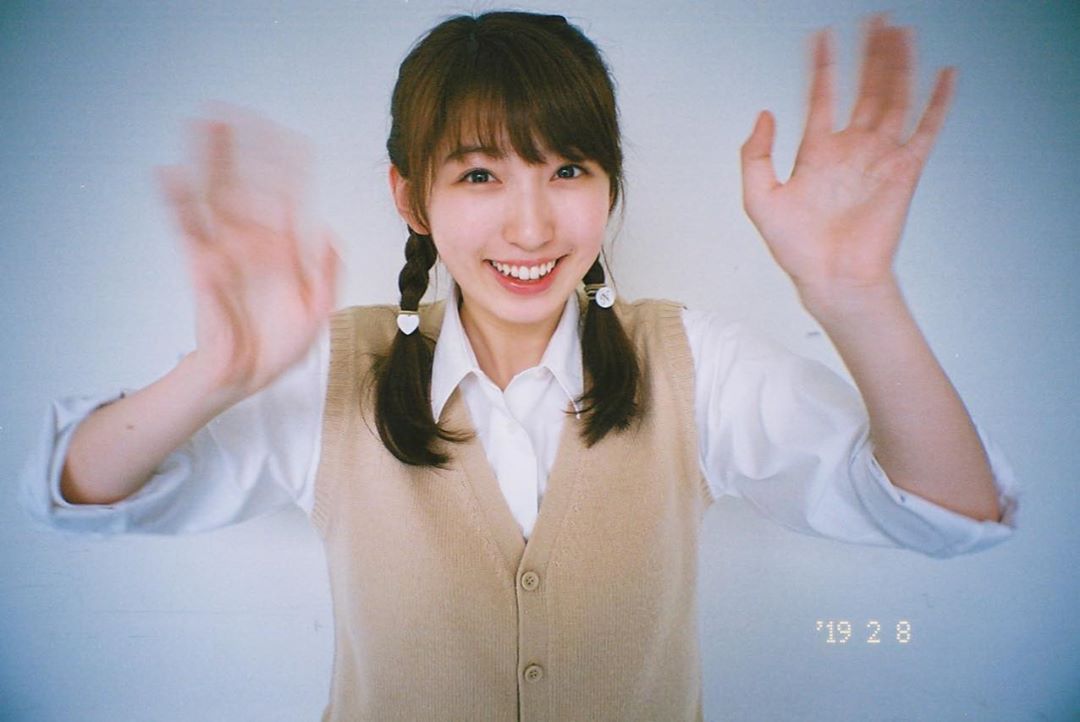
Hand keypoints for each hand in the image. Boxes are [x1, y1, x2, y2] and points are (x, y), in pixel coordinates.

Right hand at [157, 113, 338, 402]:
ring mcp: (226, 251)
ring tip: (202, 123)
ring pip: (215, 193)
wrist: (246, 376)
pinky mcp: (202, 267)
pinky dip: (176, 201)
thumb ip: (328, 273)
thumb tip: (329, 235)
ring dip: (208, 159)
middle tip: (235, 110)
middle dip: (242, 148)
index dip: (288, 167)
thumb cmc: (279, 347)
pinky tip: (169, 173)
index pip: (288, 196)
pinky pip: (187, 228)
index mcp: (285, 248)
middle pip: (246, 183)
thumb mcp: (319, 311)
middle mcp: (254, 242)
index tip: (292, 137)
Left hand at [740, 15, 954, 311]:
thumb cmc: (797, 250)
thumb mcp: (759, 200)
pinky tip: (945, 75)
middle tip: (875, 19)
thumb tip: (765, 114)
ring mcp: (879, 158)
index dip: (822, 65)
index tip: (821, 36)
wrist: (831, 279)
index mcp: (817, 152)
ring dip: (898, 65)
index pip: (821, 96)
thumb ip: (755, 156)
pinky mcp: (905, 172)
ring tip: (900, 32)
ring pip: (893, 98)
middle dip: (869, 53)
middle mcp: (851, 150)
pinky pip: (926, 129)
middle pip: (865, 88)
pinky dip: (938, 102)